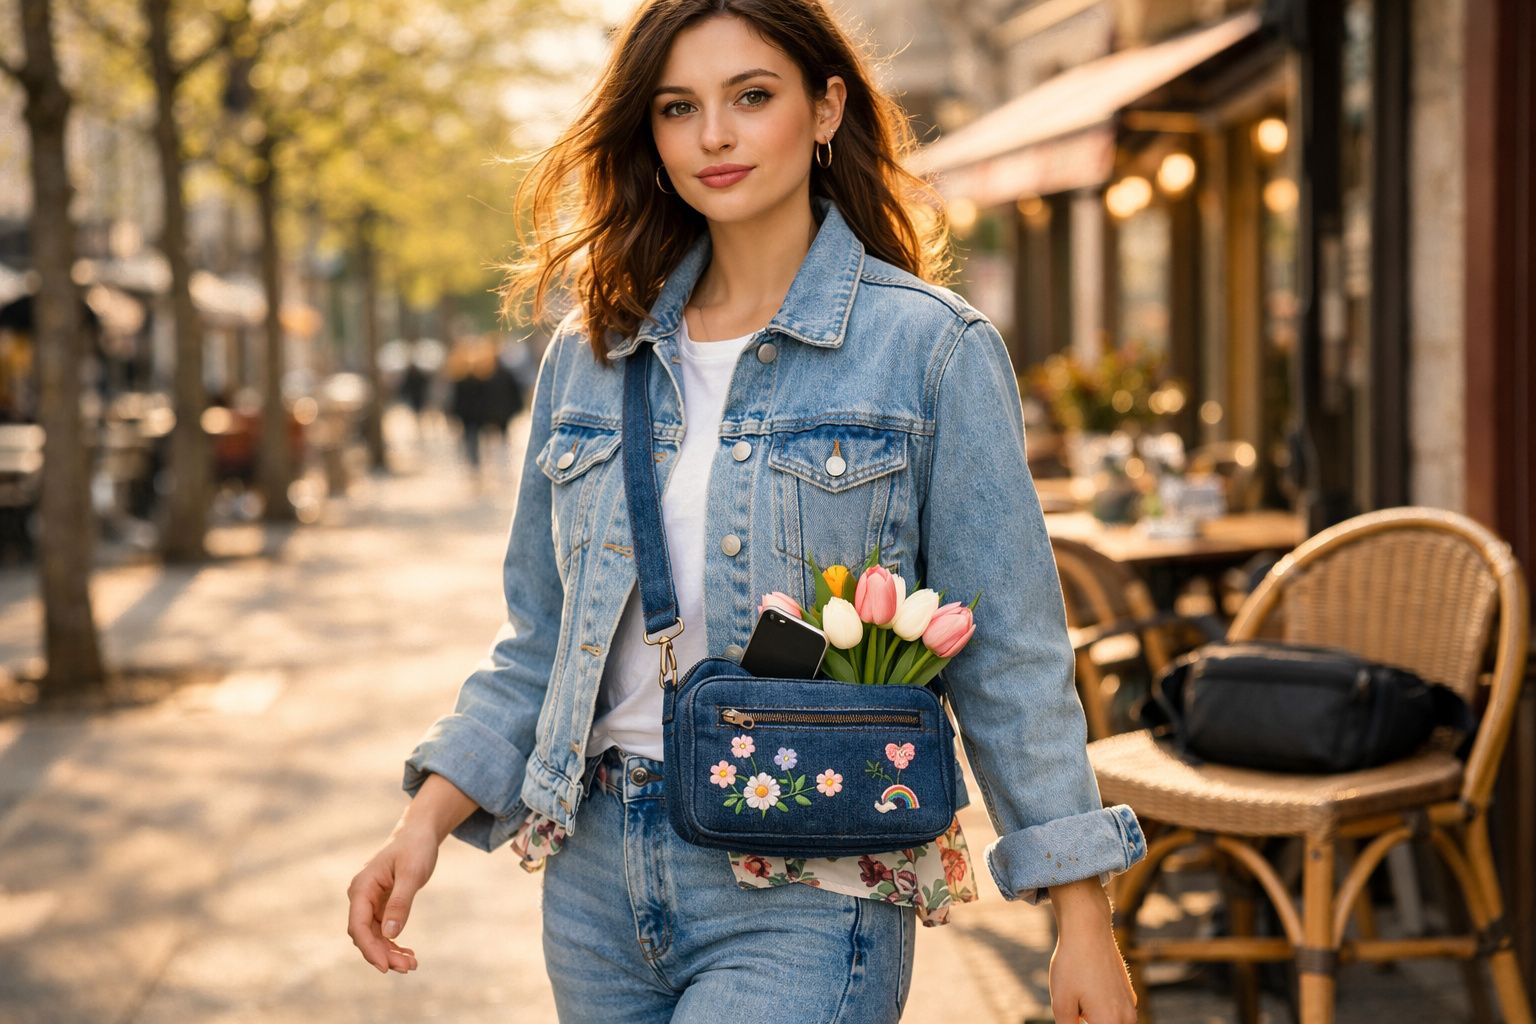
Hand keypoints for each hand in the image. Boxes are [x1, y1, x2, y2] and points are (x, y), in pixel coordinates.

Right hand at [346, 823, 439, 974]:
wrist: (419, 834)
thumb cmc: (415, 848)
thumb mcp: (412, 873)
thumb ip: (401, 902)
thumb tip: (391, 934)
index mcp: (362, 887)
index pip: (358, 925)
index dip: (369, 948)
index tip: (384, 966)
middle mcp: (361, 896)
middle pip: (365, 934)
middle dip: (383, 954)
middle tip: (408, 968)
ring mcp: (369, 902)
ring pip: (374, 936)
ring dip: (389, 952)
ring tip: (412, 964)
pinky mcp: (380, 905)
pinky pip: (382, 930)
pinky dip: (393, 944)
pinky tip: (408, 954)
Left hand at [1046, 879, 1136, 1023]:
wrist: (1088, 929)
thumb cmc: (1072, 965)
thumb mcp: (1061, 1003)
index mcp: (1109, 1022)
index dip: (1081, 1023)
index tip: (1075, 1014)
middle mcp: (1126, 1017)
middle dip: (1090, 1021)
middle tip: (1077, 1009)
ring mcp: (1130, 1004)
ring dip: (1098, 1019)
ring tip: (1080, 1004)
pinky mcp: (1129, 993)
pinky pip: (1118, 1013)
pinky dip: (1105, 1012)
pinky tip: (1087, 994)